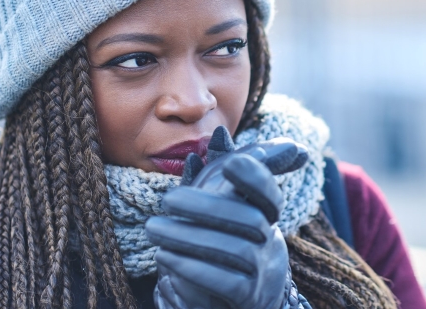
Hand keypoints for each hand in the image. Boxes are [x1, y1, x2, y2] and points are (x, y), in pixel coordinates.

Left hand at [145, 126, 307, 308]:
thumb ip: (221, 175)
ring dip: (190, 237)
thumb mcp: (224, 210)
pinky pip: (227, 283)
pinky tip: (164, 257)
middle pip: (250, 220)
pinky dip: (194, 268)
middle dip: (207, 206)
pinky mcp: (247, 299)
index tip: (232, 163)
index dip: (257, 177)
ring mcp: (262, 274)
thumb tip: (219, 134)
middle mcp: (271, 244)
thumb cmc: (225, 248)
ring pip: (235, 250)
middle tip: (167, 200)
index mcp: (266, 219)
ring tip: (154, 229)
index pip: (271, 194)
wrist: (234, 304)